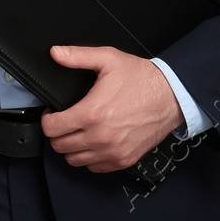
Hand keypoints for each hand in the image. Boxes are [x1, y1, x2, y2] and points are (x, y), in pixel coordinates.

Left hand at [40, 45, 183, 171]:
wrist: (171, 95)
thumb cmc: (141, 78)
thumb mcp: (108, 58)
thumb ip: (77, 56)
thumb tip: (55, 53)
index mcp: (91, 113)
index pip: (51, 128)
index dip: (47, 118)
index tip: (53, 113)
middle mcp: (100, 137)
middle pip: (60, 146)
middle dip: (57, 133)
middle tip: (64, 121)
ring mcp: (112, 152)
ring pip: (75, 160)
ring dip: (71, 147)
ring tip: (77, 132)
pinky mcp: (124, 160)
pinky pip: (94, 168)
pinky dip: (90, 157)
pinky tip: (93, 142)